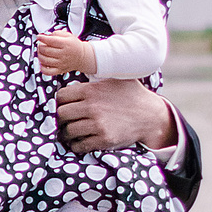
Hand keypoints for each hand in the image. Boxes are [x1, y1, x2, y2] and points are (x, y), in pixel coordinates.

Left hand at [37, 29, 96, 78]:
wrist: (82, 57)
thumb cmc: (74, 46)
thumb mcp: (68, 35)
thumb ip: (57, 34)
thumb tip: (47, 36)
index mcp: (65, 44)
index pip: (50, 41)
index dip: (42, 38)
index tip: (39, 37)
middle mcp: (63, 54)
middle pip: (45, 50)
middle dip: (40, 46)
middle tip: (40, 44)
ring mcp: (61, 63)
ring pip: (44, 60)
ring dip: (39, 55)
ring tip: (41, 52)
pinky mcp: (59, 70)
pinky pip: (48, 72)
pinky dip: (42, 68)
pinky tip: (43, 63)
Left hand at [56, 78, 175, 154]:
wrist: (150, 115)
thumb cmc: (131, 94)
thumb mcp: (114, 78)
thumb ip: (95, 75)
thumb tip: (78, 66)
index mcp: (91, 90)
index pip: (61, 96)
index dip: (61, 101)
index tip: (65, 105)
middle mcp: (92, 107)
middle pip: (61, 114)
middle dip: (62, 118)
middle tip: (66, 120)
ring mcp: (97, 124)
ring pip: (68, 131)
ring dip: (68, 133)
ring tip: (72, 132)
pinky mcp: (104, 139)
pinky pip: (80, 145)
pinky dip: (77, 144)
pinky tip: (81, 140)